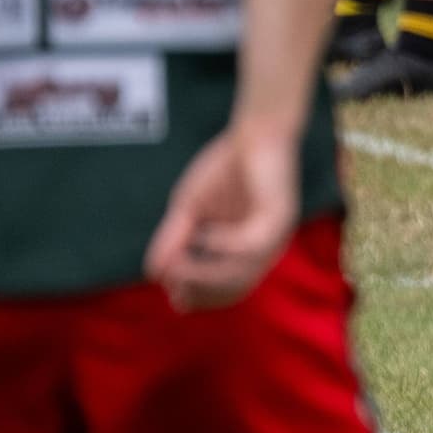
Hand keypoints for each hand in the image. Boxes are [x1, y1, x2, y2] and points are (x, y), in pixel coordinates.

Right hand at [142, 125, 299, 310]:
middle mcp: (263, 247)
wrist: (253, 133)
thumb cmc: (224, 170)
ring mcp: (274, 233)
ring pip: (243, 270)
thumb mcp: (189, 208)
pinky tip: (202, 235)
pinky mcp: (280, 215)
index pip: (228, 288)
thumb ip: (173, 238)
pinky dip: (222, 244)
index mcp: (245, 250)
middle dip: (201, 291)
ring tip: (179, 268)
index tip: (174, 299)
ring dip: (206, 274)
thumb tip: (152, 272)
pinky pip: (251, 242)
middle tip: (175, 289)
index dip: (201, 297)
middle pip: (235, 286)